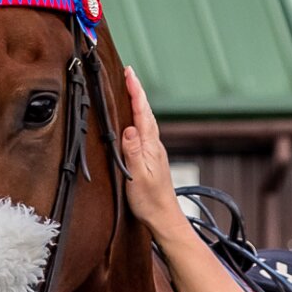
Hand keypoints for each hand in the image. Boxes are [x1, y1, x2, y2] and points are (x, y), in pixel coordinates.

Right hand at [122, 67, 188, 245]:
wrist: (164, 218)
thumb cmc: (150, 201)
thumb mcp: (138, 176)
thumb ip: (133, 152)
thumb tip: (129, 128)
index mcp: (150, 146)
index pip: (142, 112)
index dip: (135, 91)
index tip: (129, 73)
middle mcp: (154, 145)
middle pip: (146, 112)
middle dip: (136, 91)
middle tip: (127, 73)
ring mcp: (154, 151)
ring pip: (146, 121)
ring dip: (138, 103)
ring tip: (130, 89)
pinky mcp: (152, 159)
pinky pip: (145, 132)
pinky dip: (139, 119)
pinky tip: (135, 120)